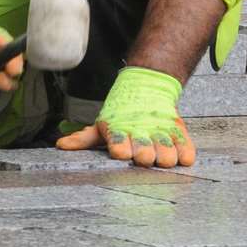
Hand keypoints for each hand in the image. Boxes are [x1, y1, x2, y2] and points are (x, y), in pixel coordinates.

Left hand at [55, 66, 195, 167]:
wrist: (147, 87)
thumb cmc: (120, 113)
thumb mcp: (102, 125)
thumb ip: (83, 139)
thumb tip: (61, 146)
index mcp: (119, 131)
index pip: (118, 143)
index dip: (119, 148)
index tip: (119, 152)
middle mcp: (141, 132)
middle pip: (144, 152)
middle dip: (143, 155)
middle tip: (143, 157)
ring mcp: (161, 132)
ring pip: (166, 152)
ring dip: (165, 157)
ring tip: (161, 159)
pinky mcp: (178, 132)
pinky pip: (186, 147)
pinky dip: (185, 153)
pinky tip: (181, 157)